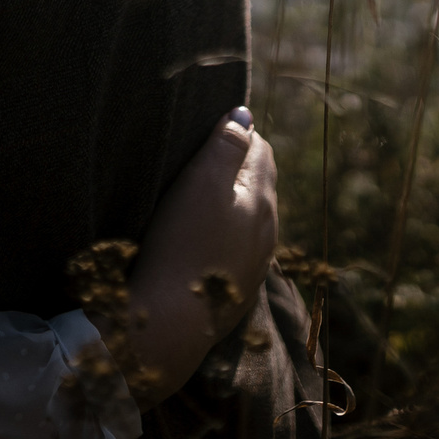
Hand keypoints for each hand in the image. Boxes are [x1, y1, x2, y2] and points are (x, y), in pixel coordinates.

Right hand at [120, 107, 278, 401]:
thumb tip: (243, 115)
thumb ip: (226, 145)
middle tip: (200, 162)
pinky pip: (238, 250)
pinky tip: (201, 243)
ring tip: (197, 202)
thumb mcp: (201, 182)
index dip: (235, 134)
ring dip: (231, 204)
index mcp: (262, 199)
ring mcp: (256, 264)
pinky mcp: (238, 291)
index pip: (260, 148)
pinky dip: (224, 237)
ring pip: (250, 219)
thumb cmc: (181, 244)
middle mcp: (268, 231)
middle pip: (260, 182)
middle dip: (236, 167)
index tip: (206, 134)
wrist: (170, 323)